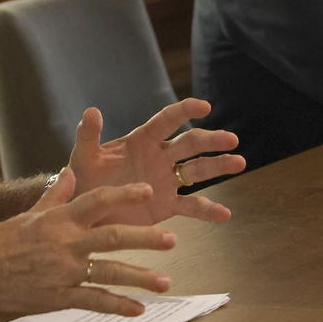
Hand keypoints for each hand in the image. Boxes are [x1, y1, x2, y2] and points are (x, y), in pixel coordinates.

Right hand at [0, 168, 176, 316]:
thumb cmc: (1, 240)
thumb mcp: (30, 213)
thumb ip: (55, 194)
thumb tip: (70, 171)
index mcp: (59, 219)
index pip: (96, 200)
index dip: (124, 194)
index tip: (148, 191)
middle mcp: (65, 243)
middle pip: (113, 237)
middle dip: (145, 238)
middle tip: (172, 239)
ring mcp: (63, 272)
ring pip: (109, 272)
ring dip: (140, 277)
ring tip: (165, 283)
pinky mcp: (58, 297)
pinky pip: (93, 301)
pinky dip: (117, 305)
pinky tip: (138, 309)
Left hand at [67, 98, 243, 226]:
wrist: (85, 214)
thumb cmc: (84, 180)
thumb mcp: (83, 157)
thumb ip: (88, 136)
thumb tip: (91, 111)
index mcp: (141, 140)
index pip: (167, 120)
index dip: (185, 111)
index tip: (204, 106)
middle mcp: (159, 157)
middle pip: (190, 144)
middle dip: (211, 140)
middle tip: (231, 140)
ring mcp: (167, 181)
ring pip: (198, 170)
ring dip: (219, 166)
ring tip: (239, 163)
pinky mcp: (168, 206)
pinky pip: (192, 206)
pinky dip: (209, 210)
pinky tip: (225, 215)